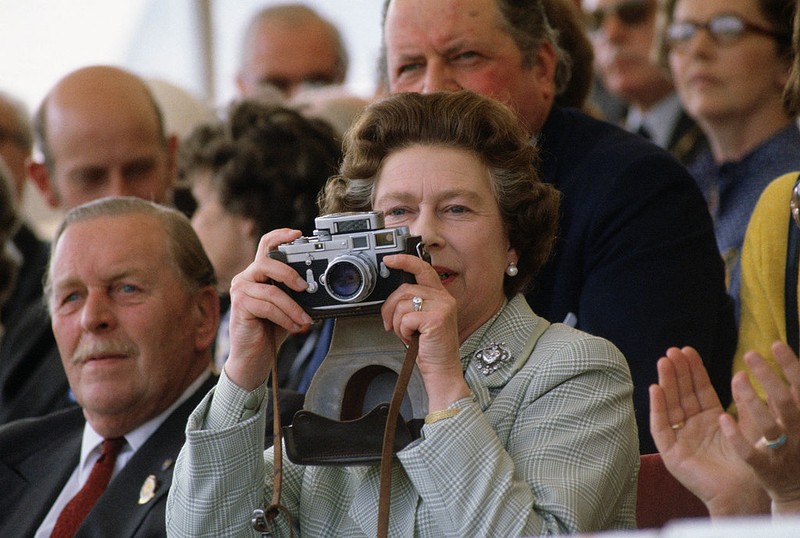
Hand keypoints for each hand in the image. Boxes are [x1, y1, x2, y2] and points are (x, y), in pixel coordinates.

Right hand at [224, 229, 312, 390]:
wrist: (254, 357)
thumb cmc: (269, 330)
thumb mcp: (287, 307)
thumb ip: (295, 293)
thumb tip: (316, 287)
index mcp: (258, 274)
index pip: (265, 245)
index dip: (280, 235)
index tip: (298, 233)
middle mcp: (246, 278)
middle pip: (266, 262)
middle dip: (289, 273)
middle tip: (305, 288)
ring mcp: (240, 291)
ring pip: (271, 291)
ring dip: (293, 307)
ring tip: (304, 319)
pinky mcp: (240, 306)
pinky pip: (267, 307)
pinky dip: (285, 317)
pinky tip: (295, 326)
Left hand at [380, 253, 469, 410]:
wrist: (441, 370)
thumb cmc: (430, 348)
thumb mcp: (421, 320)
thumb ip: (412, 303)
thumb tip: (393, 297)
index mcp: (441, 296)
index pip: (423, 269)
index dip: (405, 261)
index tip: (389, 260)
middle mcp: (444, 298)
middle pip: (404, 289)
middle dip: (390, 308)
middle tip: (391, 324)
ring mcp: (442, 307)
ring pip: (402, 304)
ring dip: (397, 323)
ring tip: (408, 334)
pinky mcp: (436, 318)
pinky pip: (405, 318)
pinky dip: (402, 332)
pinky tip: (413, 339)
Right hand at [649, 346, 767, 515]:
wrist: (744, 494)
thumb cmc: (750, 464)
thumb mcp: (750, 425)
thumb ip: (744, 402)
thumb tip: (738, 373)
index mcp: (710, 420)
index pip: (699, 389)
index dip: (693, 370)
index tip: (688, 350)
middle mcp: (693, 426)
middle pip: (682, 394)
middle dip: (677, 372)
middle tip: (672, 351)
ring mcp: (680, 439)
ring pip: (669, 405)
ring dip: (665, 383)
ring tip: (663, 362)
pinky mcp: (671, 453)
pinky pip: (661, 427)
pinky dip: (657, 408)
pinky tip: (655, 389)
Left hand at [721, 342, 799, 514]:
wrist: (796, 492)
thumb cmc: (793, 447)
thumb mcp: (792, 420)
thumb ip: (776, 398)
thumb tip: (758, 368)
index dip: (791, 366)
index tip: (775, 344)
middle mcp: (798, 434)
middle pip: (787, 403)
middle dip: (769, 377)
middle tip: (750, 354)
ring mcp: (782, 453)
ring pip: (769, 426)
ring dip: (752, 401)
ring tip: (737, 379)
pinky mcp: (765, 470)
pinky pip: (750, 453)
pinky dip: (737, 437)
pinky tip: (723, 418)